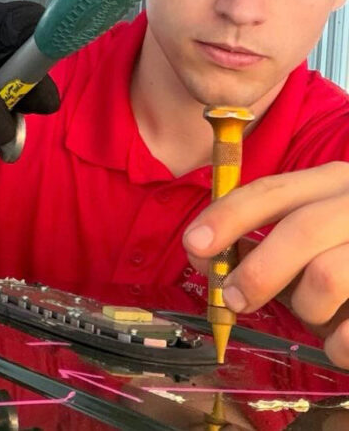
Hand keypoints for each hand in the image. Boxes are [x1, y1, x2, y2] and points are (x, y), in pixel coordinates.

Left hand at [183, 161, 348, 367]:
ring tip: (316, 315)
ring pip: (327, 276)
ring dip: (308, 308)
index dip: (228, 217)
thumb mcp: (308, 236)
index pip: (273, 191)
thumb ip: (262, 240)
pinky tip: (339, 342)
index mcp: (334, 182)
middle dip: (258, 271)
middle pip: (302, 229)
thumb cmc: (345, 256)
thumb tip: (203, 254)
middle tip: (234, 300)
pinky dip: (338, 345)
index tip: (194, 244)